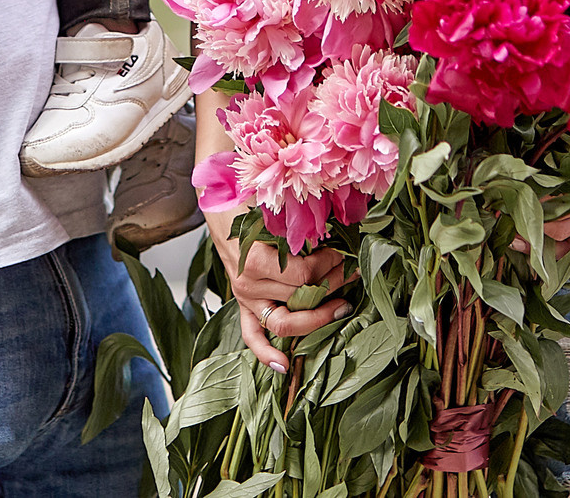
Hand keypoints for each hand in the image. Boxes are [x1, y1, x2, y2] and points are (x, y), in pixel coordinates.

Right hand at [213, 217, 351, 372]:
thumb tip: (338, 234)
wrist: (218, 205)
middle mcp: (248, 286)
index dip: (329, 265)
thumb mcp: (273, 210)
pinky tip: (284, 365)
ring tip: (342, 306)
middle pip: (300, 297)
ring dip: (317, 317)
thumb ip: (300, 226)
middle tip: (351, 273)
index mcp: (254, 261)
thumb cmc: (246, 203)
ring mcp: (245, 299)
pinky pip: (253, 336)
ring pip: (284, 322)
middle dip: (332, 284)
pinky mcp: (244, 306)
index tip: (344, 252)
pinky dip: (266, 353)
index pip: (303, 275)